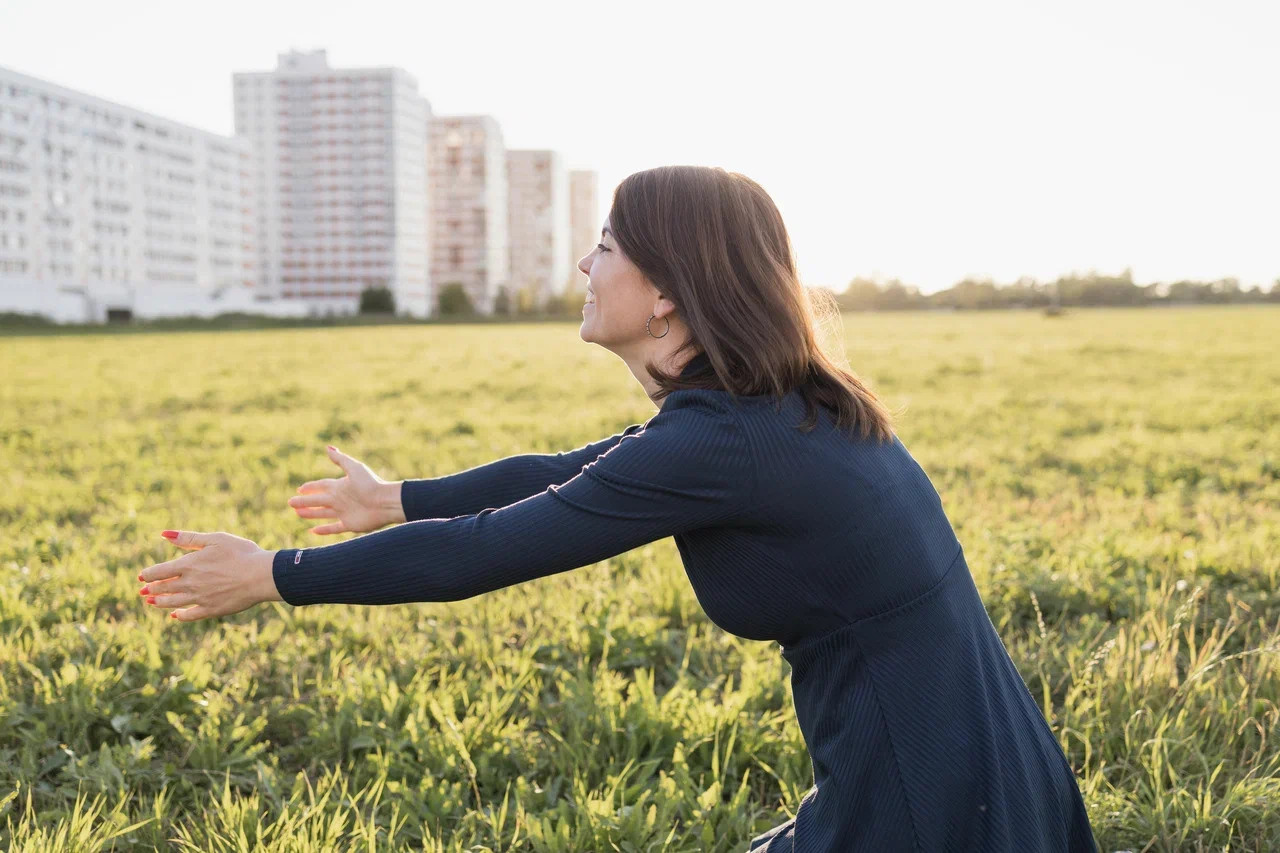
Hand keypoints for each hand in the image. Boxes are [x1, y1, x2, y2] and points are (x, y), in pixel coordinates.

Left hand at [138, 530, 281, 621]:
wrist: (261, 575)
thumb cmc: (241, 553)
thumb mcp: (215, 539)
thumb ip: (189, 539)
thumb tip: (164, 534)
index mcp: (189, 564)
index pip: (160, 571)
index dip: (148, 574)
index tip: (142, 576)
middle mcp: (190, 583)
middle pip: (164, 588)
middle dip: (152, 589)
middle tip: (143, 592)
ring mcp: (200, 598)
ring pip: (173, 602)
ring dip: (160, 603)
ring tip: (151, 603)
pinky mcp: (211, 609)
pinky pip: (190, 615)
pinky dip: (180, 616)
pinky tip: (175, 615)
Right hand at [287, 445, 404, 534]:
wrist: (385, 502)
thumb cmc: (371, 483)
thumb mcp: (354, 468)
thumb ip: (340, 459)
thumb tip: (328, 447)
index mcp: (340, 486)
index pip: (321, 486)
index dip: (310, 487)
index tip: (300, 489)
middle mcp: (340, 499)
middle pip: (318, 500)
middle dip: (304, 501)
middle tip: (290, 502)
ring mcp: (344, 512)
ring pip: (323, 513)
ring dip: (310, 514)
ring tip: (297, 513)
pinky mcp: (350, 524)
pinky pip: (334, 528)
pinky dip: (324, 530)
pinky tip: (313, 530)